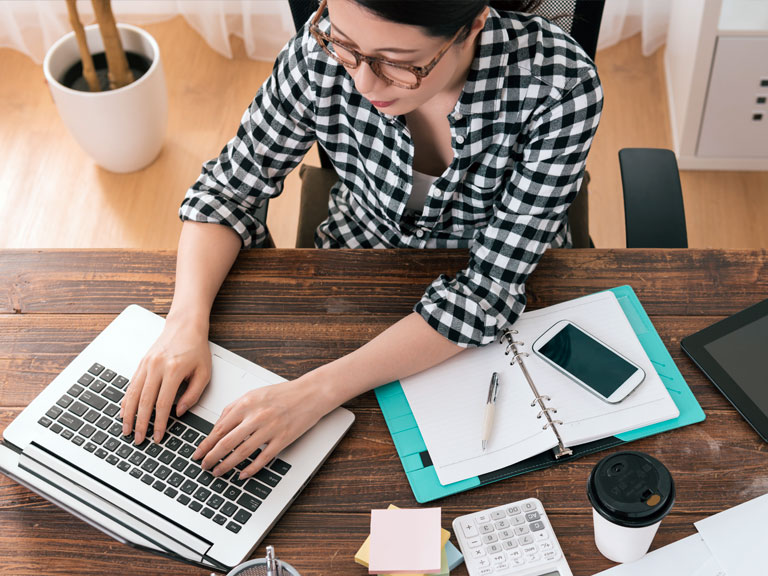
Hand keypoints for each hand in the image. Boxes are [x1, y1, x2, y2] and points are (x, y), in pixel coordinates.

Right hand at [121, 314, 211, 443]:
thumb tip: (179, 412)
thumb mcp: (204, 372)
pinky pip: (131, 385)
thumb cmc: (196, 349)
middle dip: (141, 423)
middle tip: (138, 439)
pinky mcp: (141, 363)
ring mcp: (146, 364)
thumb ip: (193, 394)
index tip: (158, 436)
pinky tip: (124, 412)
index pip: (163, 403)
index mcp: (174, 370)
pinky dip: (126, 400)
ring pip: (134, 394)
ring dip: (129, 414)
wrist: (185, 326)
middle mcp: (157, 367)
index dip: (160, 423)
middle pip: (145, 401)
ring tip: (127, 430)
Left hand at [193, 378, 326, 479]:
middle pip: (227, 443)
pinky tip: (241, 475)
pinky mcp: (282, 440)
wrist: (310, 393)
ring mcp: (270, 429)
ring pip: (242, 453)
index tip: (198, 453)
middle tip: (204, 466)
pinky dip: (250, 469)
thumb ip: (234, 409)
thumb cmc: (282, 393)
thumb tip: (217, 427)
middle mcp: (256, 416)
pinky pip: (262, 459)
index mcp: (246, 404)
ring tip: (218, 472)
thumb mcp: (254, 394)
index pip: (219, 428)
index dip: (206, 444)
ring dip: (226, 465)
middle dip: (212, 457)